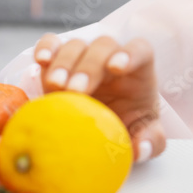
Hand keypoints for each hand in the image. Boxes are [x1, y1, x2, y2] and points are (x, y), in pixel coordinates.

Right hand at [33, 33, 165, 163]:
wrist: (101, 128)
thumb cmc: (130, 125)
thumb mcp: (145, 135)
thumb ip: (151, 141)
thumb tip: (141, 148)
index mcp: (138, 69)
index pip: (140, 50)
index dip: (130, 54)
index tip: (118, 67)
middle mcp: (111, 57)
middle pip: (103, 46)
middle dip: (89, 66)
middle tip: (77, 90)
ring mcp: (84, 56)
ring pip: (76, 45)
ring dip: (65, 63)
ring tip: (56, 86)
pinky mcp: (60, 61)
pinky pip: (51, 44)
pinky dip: (45, 48)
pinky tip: (41, 61)